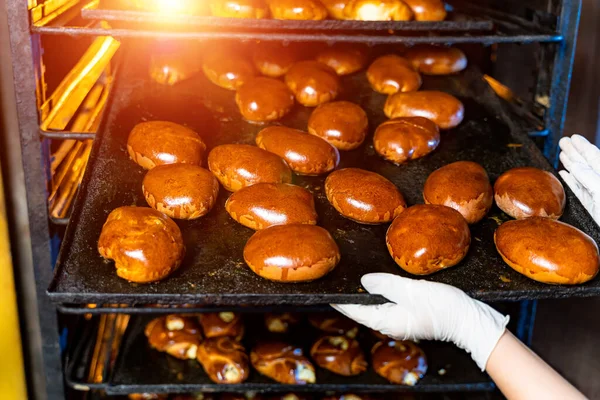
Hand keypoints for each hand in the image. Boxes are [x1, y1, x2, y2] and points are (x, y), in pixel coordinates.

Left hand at [332, 273, 508, 370]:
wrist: (471, 320)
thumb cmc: (443, 307)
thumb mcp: (412, 291)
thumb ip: (386, 284)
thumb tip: (364, 281)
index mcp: (387, 320)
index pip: (355, 310)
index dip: (340, 300)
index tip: (327, 290)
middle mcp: (391, 324)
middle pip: (364, 309)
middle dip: (352, 296)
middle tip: (340, 279)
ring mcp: (401, 321)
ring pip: (377, 306)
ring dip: (366, 294)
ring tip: (356, 279)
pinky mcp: (411, 316)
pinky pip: (389, 304)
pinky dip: (382, 294)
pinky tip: (382, 282)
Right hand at [559, 134, 599, 224]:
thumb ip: (590, 178)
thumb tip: (574, 165)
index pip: (595, 157)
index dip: (583, 147)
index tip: (573, 138)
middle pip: (587, 163)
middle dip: (575, 152)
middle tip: (563, 142)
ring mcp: (595, 194)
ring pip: (580, 175)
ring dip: (571, 164)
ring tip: (562, 155)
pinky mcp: (588, 206)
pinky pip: (576, 189)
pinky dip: (568, 181)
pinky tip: (563, 175)